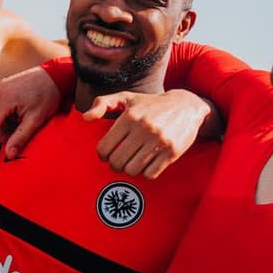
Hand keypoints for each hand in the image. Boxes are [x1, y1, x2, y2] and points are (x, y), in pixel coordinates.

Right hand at [0, 65, 61, 158]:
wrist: (56, 75)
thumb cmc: (48, 96)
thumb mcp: (35, 120)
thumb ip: (20, 138)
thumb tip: (9, 156)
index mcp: (3, 99)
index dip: (1, 137)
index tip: (14, 140)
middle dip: (1, 130)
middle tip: (17, 132)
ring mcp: (0, 86)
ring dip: (3, 121)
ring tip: (20, 122)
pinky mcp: (4, 84)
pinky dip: (5, 112)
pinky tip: (19, 113)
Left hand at [82, 88, 212, 179]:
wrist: (187, 106)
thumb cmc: (150, 104)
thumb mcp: (127, 97)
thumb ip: (103, 103)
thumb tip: (86, 118)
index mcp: (129, 117)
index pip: (104, 148)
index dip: (102, 155)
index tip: (107, 154)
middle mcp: (144, 128)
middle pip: (117, 162)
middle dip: (115, 164)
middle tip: (119, 160)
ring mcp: (159, 141)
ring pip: (132, 170)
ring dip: (130, 169)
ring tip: (133, 161)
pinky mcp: (172, 152)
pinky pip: (150, 174)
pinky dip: (146, 173)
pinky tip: (147, 163)